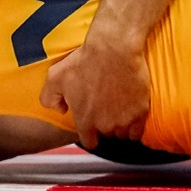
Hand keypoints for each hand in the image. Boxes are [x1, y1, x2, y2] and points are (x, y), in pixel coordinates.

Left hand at [38, 35, 150, 149]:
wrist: (114, 48)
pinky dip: (135, 126)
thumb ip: (49, 98)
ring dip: (121, 125)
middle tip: (106, 109)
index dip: (90, 134)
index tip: (93, 126)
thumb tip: (61, 110)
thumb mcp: (55, 76)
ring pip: (122, 133)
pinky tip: (132, 115)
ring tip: (120, 110)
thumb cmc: (85, 60)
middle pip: (106, 135)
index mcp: (84, 120)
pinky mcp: (140, 112)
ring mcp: (124, 120)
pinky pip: (138, 131)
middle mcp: (104, 125)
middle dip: (105, 125)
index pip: (89, 141)